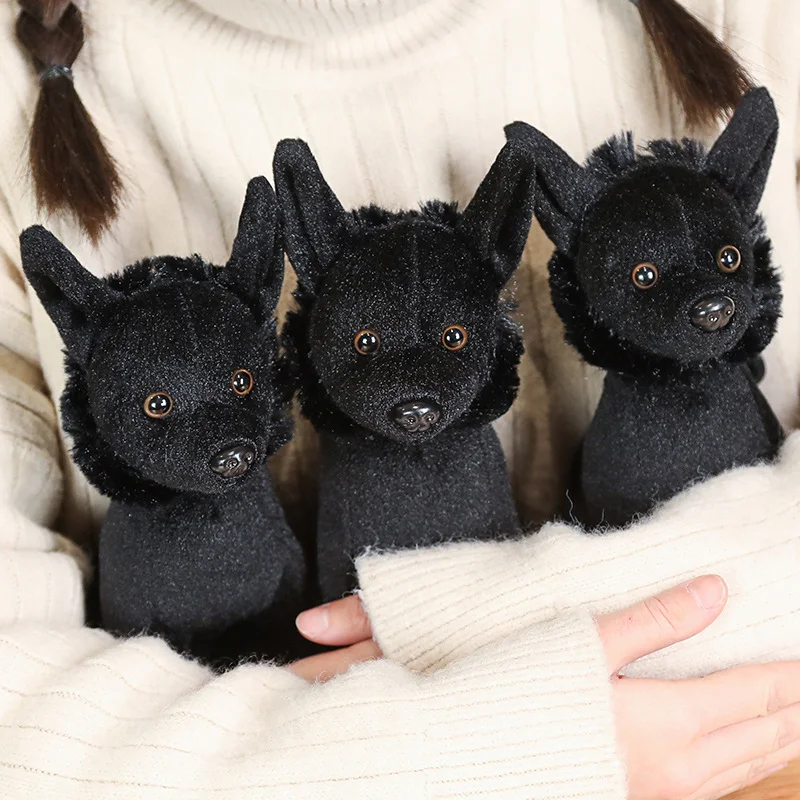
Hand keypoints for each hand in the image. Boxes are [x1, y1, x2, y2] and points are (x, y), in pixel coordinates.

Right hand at [290, 578, 799, 799]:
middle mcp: (681, 769)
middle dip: (796, 704)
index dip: (789, 671)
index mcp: (670, 723)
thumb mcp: (587, 645)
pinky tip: (745, 748)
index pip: (755, 692)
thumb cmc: (526, 696)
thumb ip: (657, 619)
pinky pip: (722, 785)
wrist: (476, 762)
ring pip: (749, 766)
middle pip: (764, 734)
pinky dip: (750, 758)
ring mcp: (666, 794)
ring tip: (797, 709)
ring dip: (782, 734)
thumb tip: (716, 591)